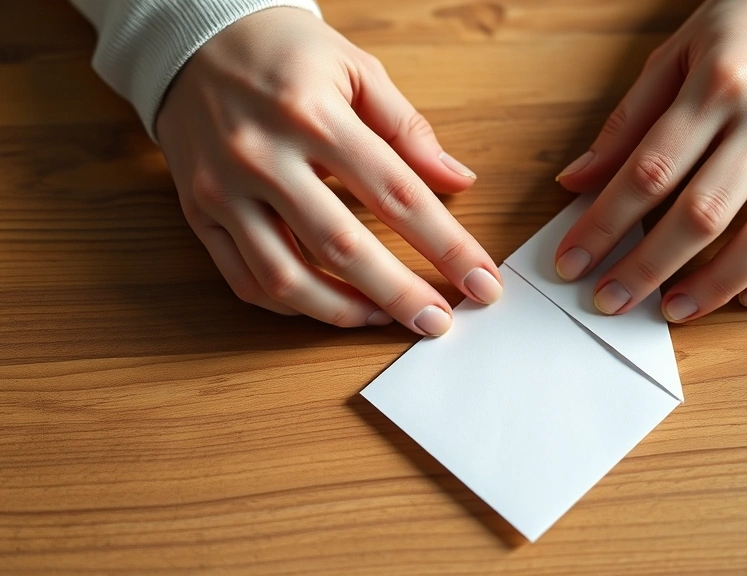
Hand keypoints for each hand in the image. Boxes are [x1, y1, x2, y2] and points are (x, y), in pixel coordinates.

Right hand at [157, 7, 501, 335]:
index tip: (480, 280)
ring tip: (384, 319)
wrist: (191, 38)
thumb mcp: (356, 69)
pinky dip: (289, 304)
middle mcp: (264, 156)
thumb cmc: (283, 52)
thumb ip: (409, 130)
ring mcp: (225, 190)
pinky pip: (243, 278)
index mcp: (314, 115)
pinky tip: (327, 304)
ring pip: (286, 276)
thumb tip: (458, 180)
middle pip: (344, 247)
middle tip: (438, 322)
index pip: (398, 194)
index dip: (447, 246)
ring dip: (343, 311)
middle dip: (401, 294)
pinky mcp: (199, 212)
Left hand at [554, 0, 746, 321]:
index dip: (604, 227)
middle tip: (610, 301)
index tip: (572, 263)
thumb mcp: (677, 53)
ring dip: (716, 286)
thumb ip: (627, 121)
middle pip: (701, 214)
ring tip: (674, 309)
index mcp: (720, 84)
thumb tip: (576, 181)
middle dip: (646, 269)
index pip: (648, 173)